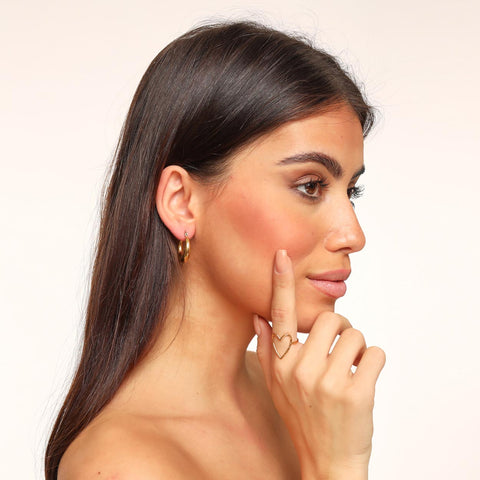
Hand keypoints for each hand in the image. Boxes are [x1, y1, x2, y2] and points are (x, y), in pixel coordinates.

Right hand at [253, 250, 385, 479]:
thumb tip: (260, 317)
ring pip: (356, 335)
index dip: (281, 282)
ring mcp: (328, 383)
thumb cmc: (303, 419)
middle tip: (341, 350)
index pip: (280, 315)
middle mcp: (300, 370)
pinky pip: (376, 354)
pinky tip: (365, 380)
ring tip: (351, 369)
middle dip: (341, 330)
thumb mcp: (276, 387)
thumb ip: (269, 350)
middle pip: (331, 319)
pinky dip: (376, 362)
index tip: (282, 255)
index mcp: (282, 365)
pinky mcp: (357, 394)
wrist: (328, 462)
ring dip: (359, 349)